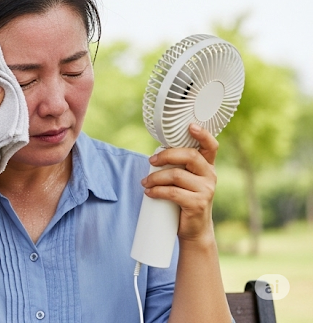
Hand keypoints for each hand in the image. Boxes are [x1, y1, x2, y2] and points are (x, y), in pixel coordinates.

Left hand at [142, 124, 218, 242]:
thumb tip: (154, 156)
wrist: (194, 229)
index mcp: (207, 166)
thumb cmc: (185, 200)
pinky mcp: (198, 204)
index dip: (203, 135)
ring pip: (177, 175)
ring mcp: (206, 190)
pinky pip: (173, 192)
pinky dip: (157, 191)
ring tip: (145, 182)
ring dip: (156, 178)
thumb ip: (178, 166)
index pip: (211, 146)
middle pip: (190, 156)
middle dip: (167, 155)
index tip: (191, 126)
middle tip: (151, 161)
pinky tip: (149, 192)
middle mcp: (210, 176)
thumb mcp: (185, 180)